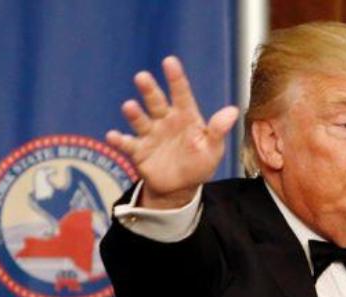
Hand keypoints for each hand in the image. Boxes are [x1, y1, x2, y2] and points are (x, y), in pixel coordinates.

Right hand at [106, 56, 238, 208]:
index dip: (176, 78)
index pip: (181, 94)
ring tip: (129, 106)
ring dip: (134, 113)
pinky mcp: (139, 151)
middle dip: (149, 90)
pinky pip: (128, 144)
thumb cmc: (199, 163)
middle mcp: (165, 121)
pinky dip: (119, 141)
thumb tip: (232, 111)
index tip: (169, 61)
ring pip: (141, 120)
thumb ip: (218, 130)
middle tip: (142, 77)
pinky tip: (113, 136)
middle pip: (156, 102)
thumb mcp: (213, 149)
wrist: (180, 187)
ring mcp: (150, 135)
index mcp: (185, 116)